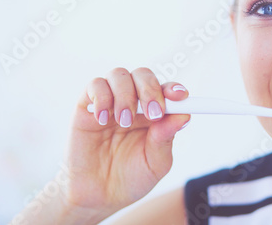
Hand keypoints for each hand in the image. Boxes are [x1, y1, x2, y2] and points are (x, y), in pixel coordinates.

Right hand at [64, 67, 189, 221]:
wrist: (98, 197)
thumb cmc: (131, 178)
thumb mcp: (155, 163)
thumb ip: (166, 138)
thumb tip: (184, 115)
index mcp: (155, 113)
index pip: (166, 90)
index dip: (174, 88)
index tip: (180, 96)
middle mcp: (134, 102)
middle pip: (143, 75)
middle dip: (150, 89)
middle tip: (153, 113)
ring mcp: (111, 102)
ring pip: (119, 74)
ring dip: (125, 95)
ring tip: (123, 121)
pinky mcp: (87, 106)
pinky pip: (94, 85)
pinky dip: (101, 97)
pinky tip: (103, 120)